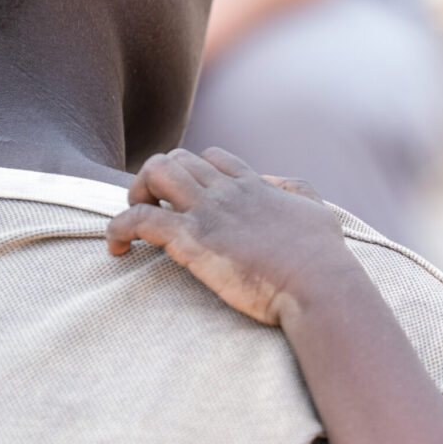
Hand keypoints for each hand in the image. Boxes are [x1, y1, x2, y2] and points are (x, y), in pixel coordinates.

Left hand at [107, 147, 364, 326]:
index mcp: (255, 187)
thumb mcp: (320, 213)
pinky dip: (119, 228)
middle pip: (176, 159)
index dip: (195, 171)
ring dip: (135, 194)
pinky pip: (138, 219)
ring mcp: (208, 213)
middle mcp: (227, 192)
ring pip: (153, 174)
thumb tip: (276, 182)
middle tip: (154, 212)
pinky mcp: (192, 240)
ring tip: (133, 224)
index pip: (213, 157)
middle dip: (156, 180)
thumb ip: (298, 191)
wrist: (319, 286)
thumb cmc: (325, 260)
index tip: (191, 199)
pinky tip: (117, 247)